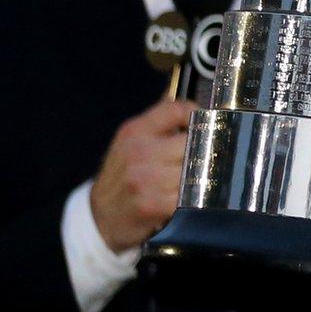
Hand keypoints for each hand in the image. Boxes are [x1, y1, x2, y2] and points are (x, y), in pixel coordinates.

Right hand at [90, 99, 196, 252]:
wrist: (100, 216)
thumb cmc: (123, 175)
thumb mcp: (131, 141)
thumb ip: (159, 120)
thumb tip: (188, 96)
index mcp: (134, 132)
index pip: (176, 109)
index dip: (197, 114)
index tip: (206, 123)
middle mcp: (139, 152)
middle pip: (192, 140)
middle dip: (204, 148)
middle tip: (210, 154)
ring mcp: (146, 179)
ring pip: (195, 168)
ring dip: (202, 174)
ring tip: (201, 176)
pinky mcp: (154, 205)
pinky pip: (191, 195)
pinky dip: (197, 195)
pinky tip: (192, 195)